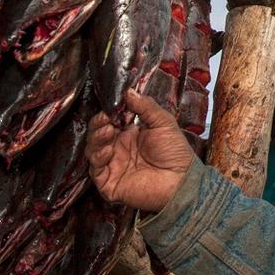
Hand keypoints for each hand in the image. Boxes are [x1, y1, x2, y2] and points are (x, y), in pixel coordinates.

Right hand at [87, 90, 197, 211]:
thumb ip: (146, 107)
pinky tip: (107, 150)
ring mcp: (113, 167)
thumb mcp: (163, 123)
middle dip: (98, 124)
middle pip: (97, 135)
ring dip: (96, 139)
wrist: (182, 181)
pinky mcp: (109, 184)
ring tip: (107, 131)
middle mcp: (118, 150)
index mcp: (129, 135)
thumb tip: (128, 91)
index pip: (109, 122)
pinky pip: (96, 171)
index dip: (107, 113)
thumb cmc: (175, 153)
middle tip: (105, 118)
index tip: (110, 106)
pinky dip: (98, 158)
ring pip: (93, 151)